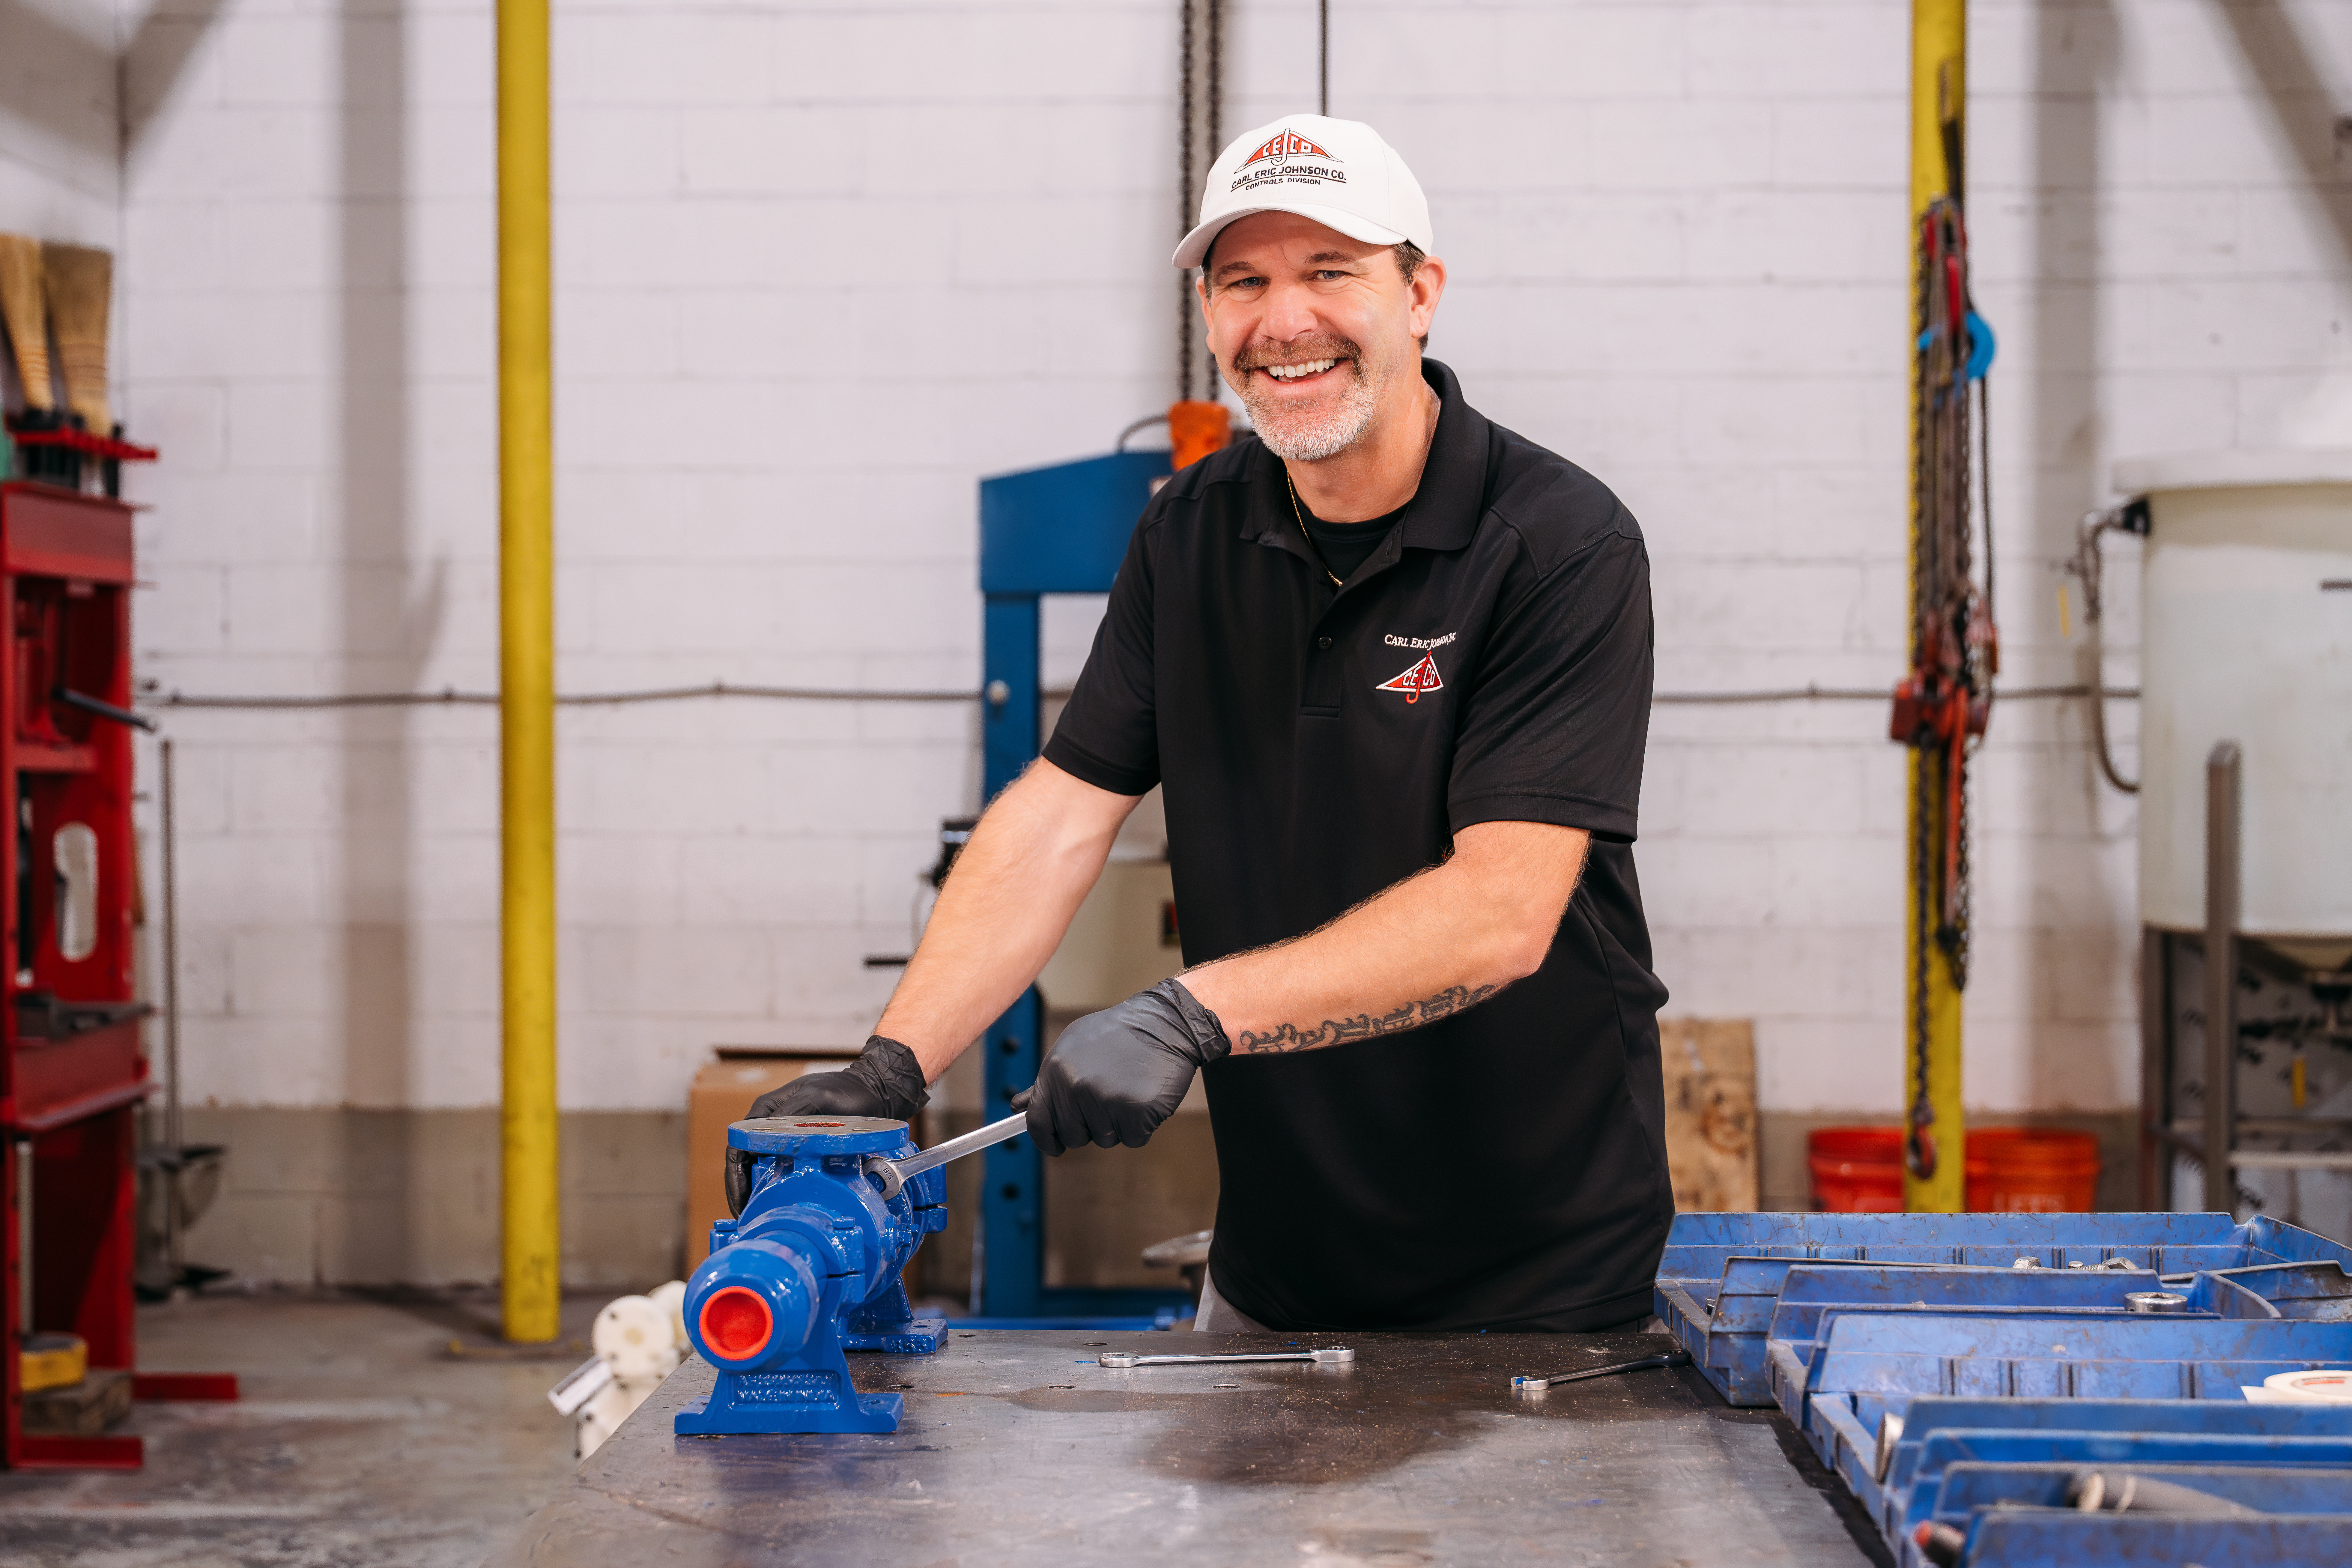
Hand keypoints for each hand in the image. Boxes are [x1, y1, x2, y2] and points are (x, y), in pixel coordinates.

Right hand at [725, 1036, 927, 1214]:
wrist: (875, 1090)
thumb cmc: (848, 1090)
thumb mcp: (818, 1097)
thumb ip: (791, 1114)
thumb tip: (766, 1141)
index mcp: (766, 1110)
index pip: (738, 1145)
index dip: (735, 1176)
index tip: (742, 1201)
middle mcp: (770, 1124)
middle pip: (746, 1162)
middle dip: (744, 1191)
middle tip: (750, 1218)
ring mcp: (785, 1138)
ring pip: (762, 1169)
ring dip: (760, 1192)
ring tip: (763, 1217)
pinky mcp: (801, 1149)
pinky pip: (783, 1170)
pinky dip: (779, 1187)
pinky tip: (782, 1205)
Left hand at [1020, 979, 1228, 1155]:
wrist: (1165, 1023)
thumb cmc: (1118, 1035)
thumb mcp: (1073, 1047)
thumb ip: (1047, 1081)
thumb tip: (1018, 1107)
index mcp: (1057, 1071)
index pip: (1038, 1121)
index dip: (1045, 1139)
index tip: (1054, 1145)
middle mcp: (1078, 1088)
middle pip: (1074, 1135)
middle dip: (1089, 1126)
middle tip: (1107, 1098)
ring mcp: (1107, 1102)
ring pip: (1105, 1139)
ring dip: (1117, 1124)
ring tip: (1127, 1090)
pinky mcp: (1137, 1113)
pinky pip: (1133, 1139)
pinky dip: (1140, 1126)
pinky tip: (1143, 1098)